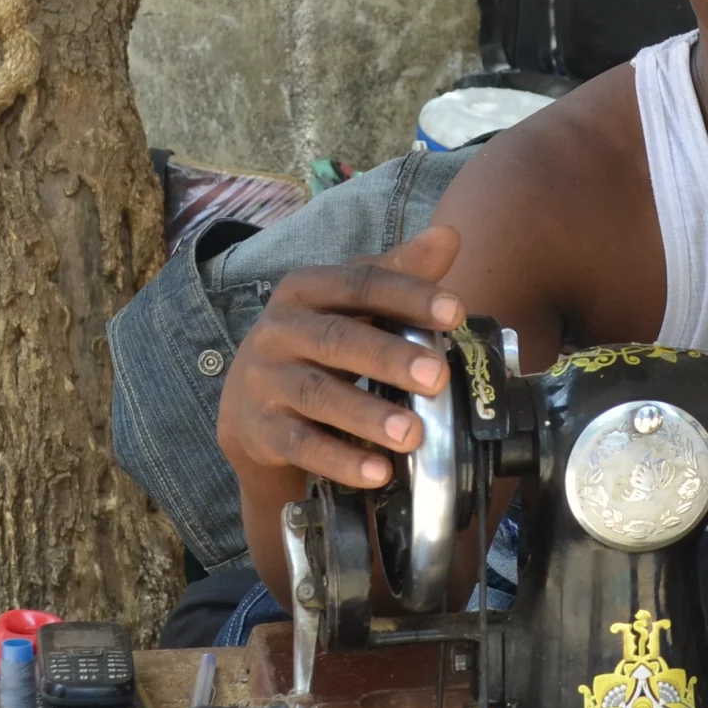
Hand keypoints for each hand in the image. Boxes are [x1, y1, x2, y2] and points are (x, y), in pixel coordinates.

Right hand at [216, 225, 464, 491]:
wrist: (252, 406)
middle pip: (338, 339)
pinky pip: (301, 444)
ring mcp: (265, 381)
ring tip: (414, 434)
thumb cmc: (319, 343)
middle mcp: (279, 329)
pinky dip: (341, 460)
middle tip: (438, 377)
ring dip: (368, 416)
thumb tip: (450, 235)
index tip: (455, 312)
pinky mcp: (259, 429)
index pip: (360, 284)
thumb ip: (398, 274)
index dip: (408, 296)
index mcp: (305, 289)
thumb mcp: (352, 305)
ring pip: (318, 396)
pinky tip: (378, 472)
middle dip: (390, 358)